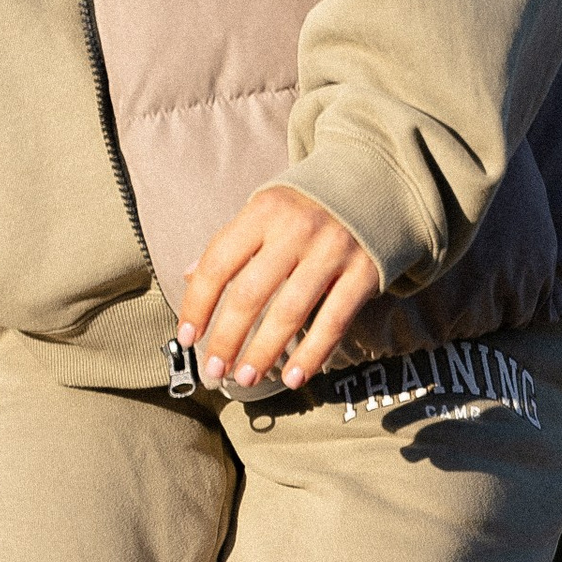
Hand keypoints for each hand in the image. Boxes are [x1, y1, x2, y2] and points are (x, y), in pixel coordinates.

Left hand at [178, 188, 382, 392]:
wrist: (374, 182)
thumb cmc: (306, 206)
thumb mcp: (265, 211)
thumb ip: (231, 243)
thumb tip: (186, 275)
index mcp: (264, 211)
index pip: (219, 263)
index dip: (198, 304)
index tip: (187, 337)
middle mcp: (297, 229)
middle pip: (251, 293)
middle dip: (227, 339)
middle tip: (214, 370)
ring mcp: (333, 250)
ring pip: (290, 312)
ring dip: (264, 352)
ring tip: (246, 379)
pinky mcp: (364, 272)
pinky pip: (333, 321)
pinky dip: (312, 354)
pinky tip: (293, 377)